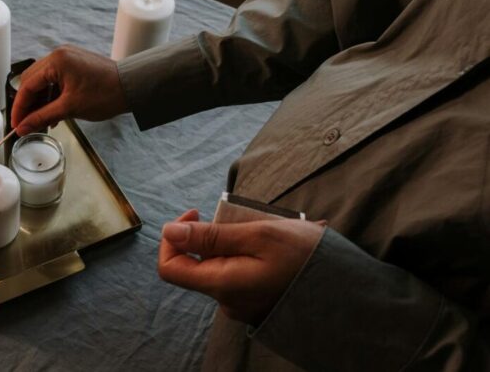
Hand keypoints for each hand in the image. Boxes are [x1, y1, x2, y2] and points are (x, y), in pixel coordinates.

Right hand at [11, 45, 127, 135]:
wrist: (133, 87)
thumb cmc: (105, 94)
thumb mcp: (70, 108)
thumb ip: (42, 117)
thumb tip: (22, 128)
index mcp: (56, 61)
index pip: (27, 85)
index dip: (19, 108)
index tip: (16, 125)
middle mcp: (59, 54)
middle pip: (32, 81)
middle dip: (28, 104)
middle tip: (26, 124)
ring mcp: (68, 58)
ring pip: (43, 82)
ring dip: (41, 102)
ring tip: (42, 122)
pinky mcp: (75, 64)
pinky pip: (55, 80)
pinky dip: (52, 96)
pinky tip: (53, 113)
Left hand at [158, 210, 324, 324]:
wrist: (351, 292)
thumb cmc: (307, 258)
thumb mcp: (258, 235)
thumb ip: (210, 236)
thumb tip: (169, 233)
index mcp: (222, 285)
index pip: (170, 268)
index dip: (173, 238)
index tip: (195, 213)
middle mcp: (227, 302)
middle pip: (198, 265)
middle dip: (213, 236)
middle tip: (243, 219)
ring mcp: (242, 306)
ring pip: (221, 268)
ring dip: (234, 244)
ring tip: (268, 232)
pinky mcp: (257, 304)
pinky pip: (240, 276)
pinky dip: (248, 257)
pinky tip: (276, 248)